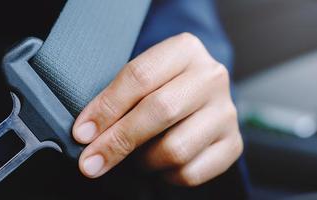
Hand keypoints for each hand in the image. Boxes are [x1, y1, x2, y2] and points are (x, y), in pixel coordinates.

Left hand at [72, 33, 242, 185]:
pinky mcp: (233, 144)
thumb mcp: (142, 78)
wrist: (200, 98)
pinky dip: (166, 175)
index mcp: (186, 50)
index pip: (141, 76)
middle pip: (160, 111)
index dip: (107, 108)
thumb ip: (118, 98)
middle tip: (92, 161)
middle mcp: (212, 77)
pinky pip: (191, 172)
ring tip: (136, 156)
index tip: (82, 133)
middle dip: (118, 140)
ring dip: (144, 161)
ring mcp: (226, 112)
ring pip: (176, 149)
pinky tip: (160, 164)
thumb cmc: (162, 87)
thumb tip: (88, 135)